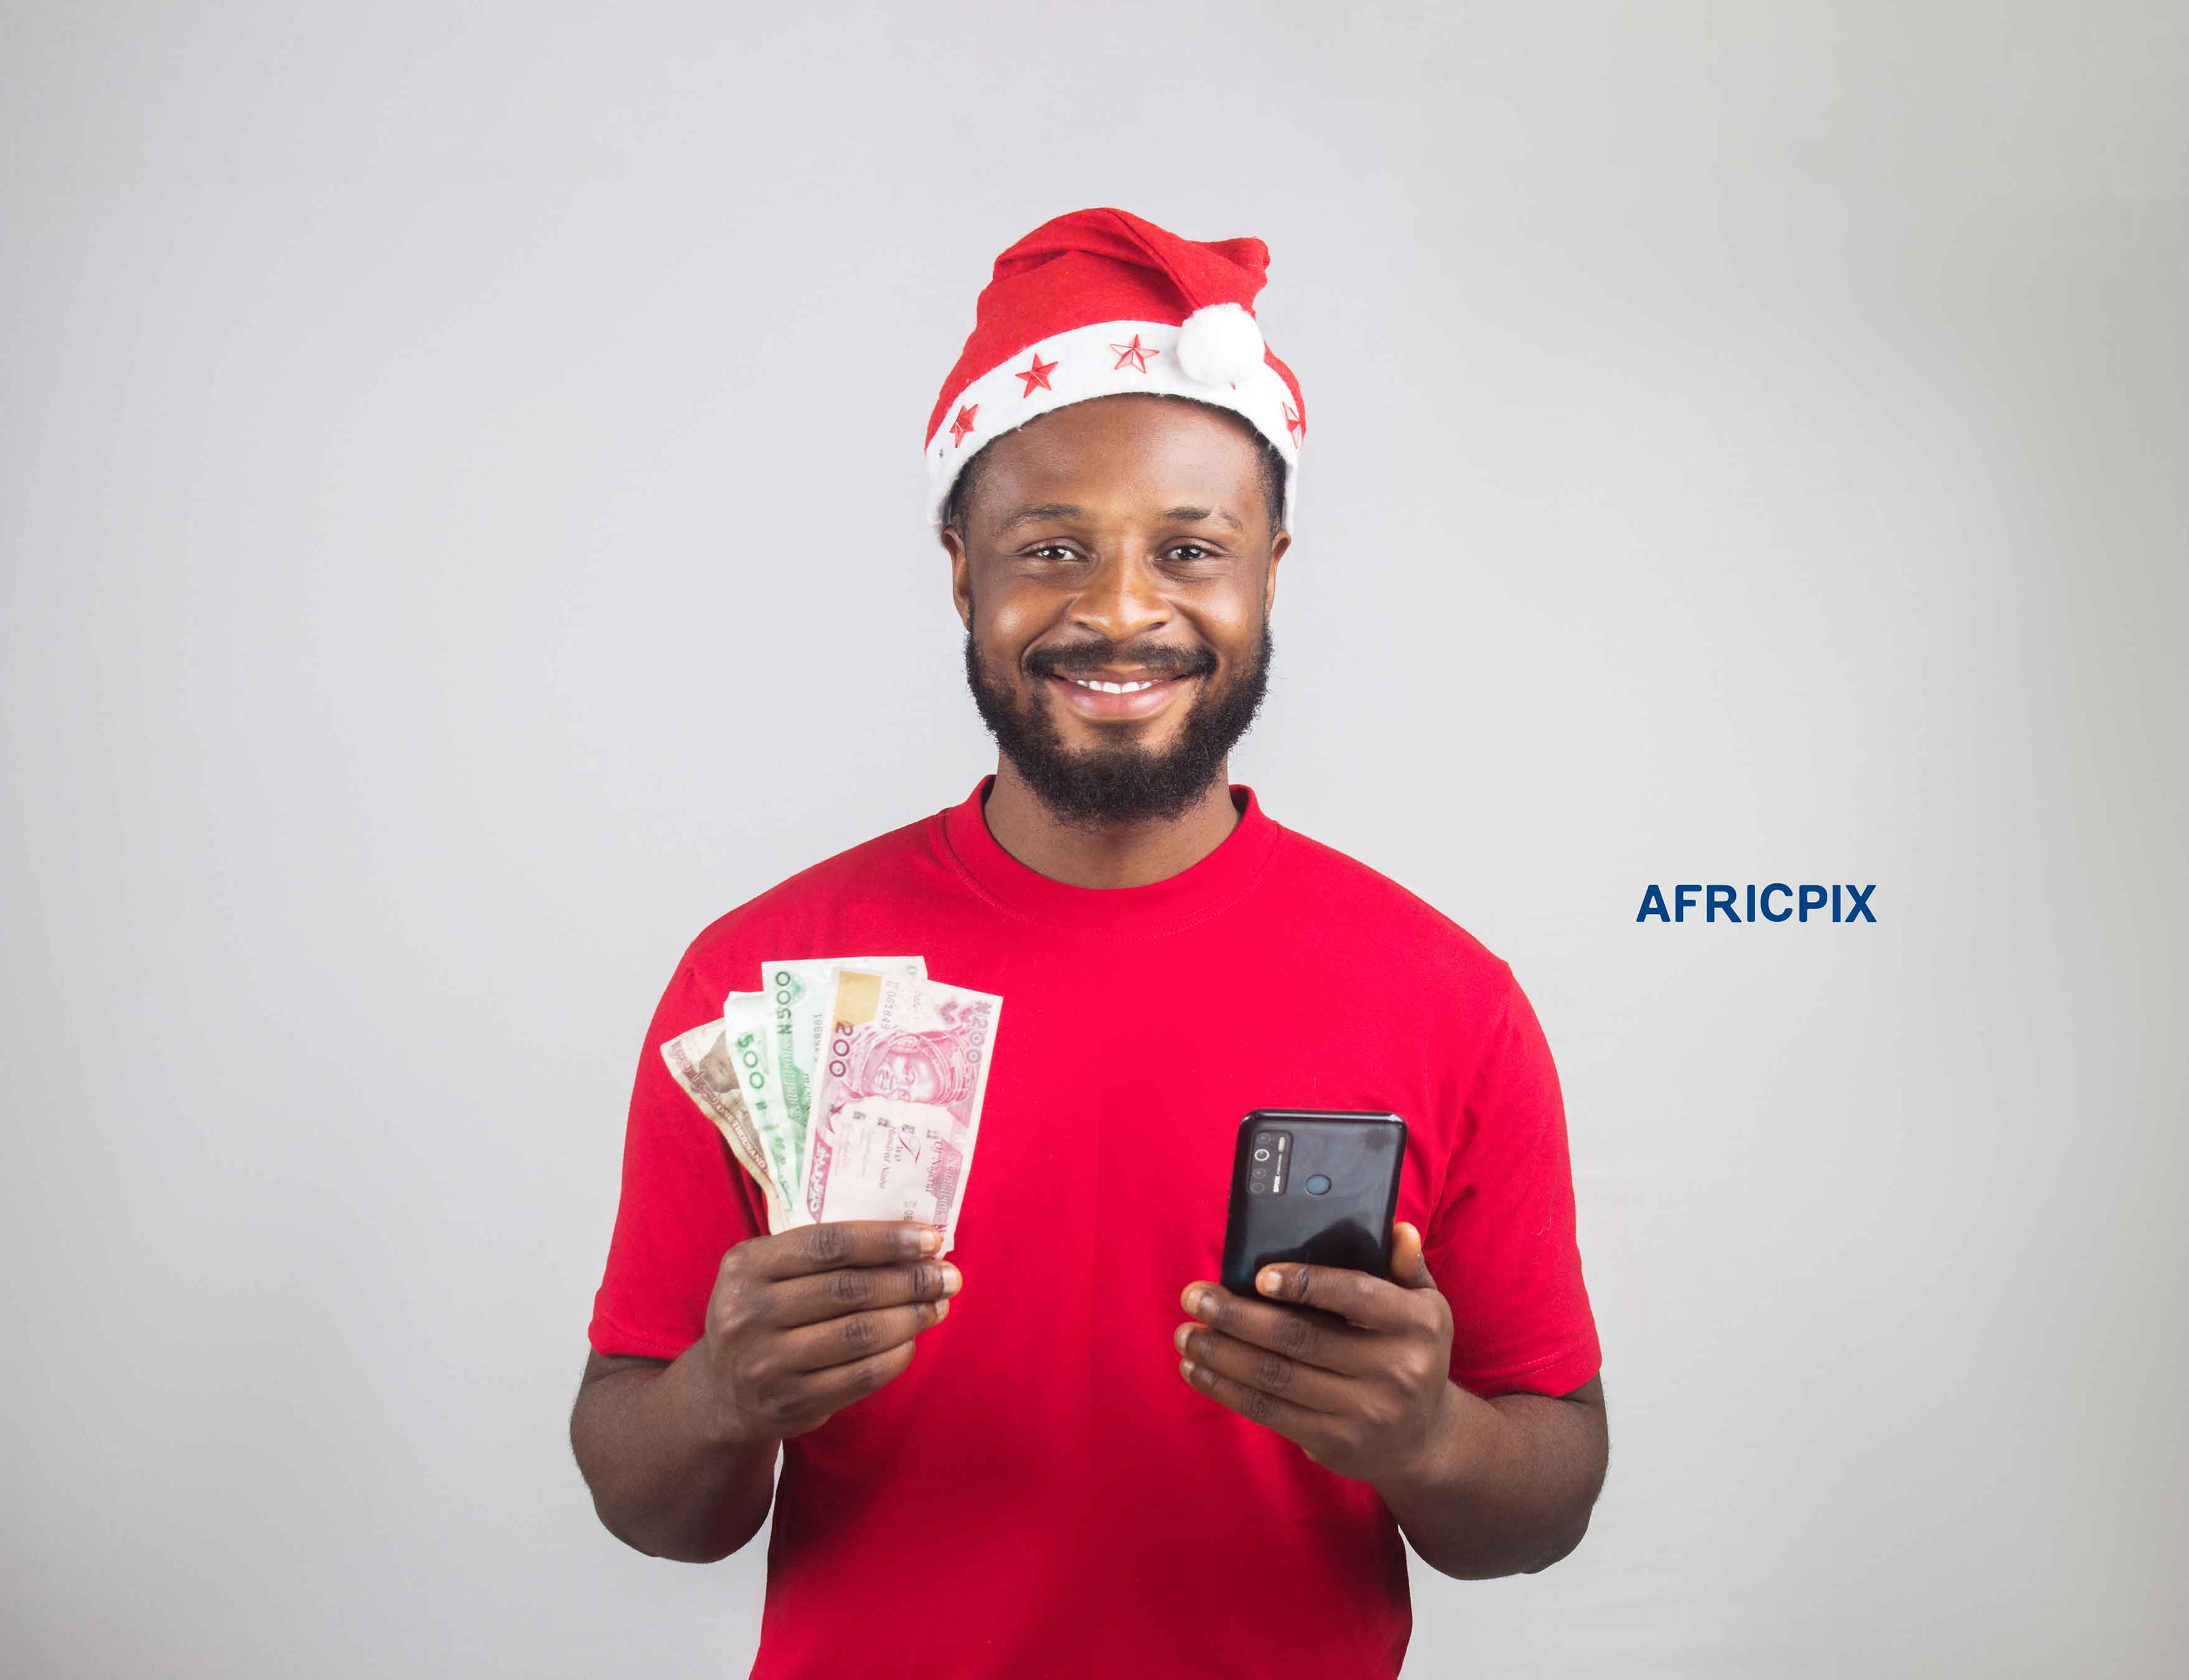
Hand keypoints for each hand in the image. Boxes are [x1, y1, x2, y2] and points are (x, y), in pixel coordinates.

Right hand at [700, 1220, 959, 1447]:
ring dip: (911, 1317)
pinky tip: (912, 1341)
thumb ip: (822, 1255)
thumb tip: (910, 1241)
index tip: (930, 1238)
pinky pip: (861, 1376)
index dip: (886, 1240)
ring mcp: (767, 1364)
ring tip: (938, 1305)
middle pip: (850, 1290)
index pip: (829, 1245)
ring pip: (860, 1334)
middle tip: (948, 1276)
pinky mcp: (790, 1404)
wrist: (721, 1392)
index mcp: (746, 1266)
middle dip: (910, 1280)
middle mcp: (749, 1314)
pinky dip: (896, 1355)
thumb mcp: (768, 1272)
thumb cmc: (763, 1314)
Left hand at [1174, 1221, 1456, 1486]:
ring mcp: (1363, 1412)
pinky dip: (1227, 1390)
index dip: (1306, 1283)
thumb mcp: (1424, 1307)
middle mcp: (1394, 1370)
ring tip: (1186, 1334)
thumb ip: (1406, 1266)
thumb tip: (1398, 1227)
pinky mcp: (1334, 1443)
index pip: (1356, 1295)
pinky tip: (1198, 1370)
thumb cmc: (1411, 1354)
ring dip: (1221, 1354)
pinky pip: (1270, 1412)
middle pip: (1300, 1338)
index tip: (1258, 1275)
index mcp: (1414, 1324)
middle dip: (1237, 1317)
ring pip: (1277, 1377)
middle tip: (1193, 1296)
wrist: (1424, 1441)